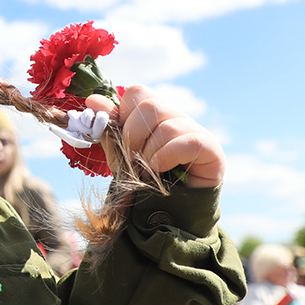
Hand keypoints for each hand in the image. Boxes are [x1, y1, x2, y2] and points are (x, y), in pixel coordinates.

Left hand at [87, 85, 224, 188]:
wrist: (166, 212)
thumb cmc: (143, 178)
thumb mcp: (120, 153)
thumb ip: (109, 128)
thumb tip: (93, 100)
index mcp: (153, 114)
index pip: (137, 92)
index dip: (121, 113)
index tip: (116, 136)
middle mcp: (175, 116)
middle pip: (150, 105)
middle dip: (132, 135)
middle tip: (131, 158)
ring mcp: (195, 130)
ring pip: (167, 125)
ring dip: (149, 152)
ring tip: (147, 171)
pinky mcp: (211, 148)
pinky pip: (188, 141)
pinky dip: (167, 156)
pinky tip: (159, 169)